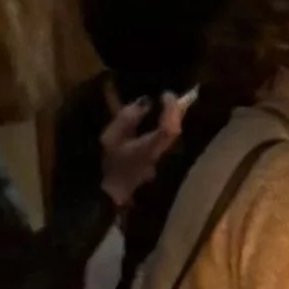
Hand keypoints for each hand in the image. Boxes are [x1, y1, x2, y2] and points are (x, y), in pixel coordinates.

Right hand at [99, 88, 192, 210]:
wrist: (117, 194)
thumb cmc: (112, 165)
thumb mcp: (111, 138)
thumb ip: (127, 118)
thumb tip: (145, 102)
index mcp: (149, 148)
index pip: (169, 128)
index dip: (171, 110)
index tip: (166, 94)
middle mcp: (163, 154)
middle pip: (177, 131)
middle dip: (176, 111)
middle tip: (170, 96)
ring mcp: (168, 159)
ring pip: (178, 135)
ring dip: (176, 118)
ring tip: (169, 104)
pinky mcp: (168, 161)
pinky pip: (173, 139)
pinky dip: (172, 127)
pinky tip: (167, 120)